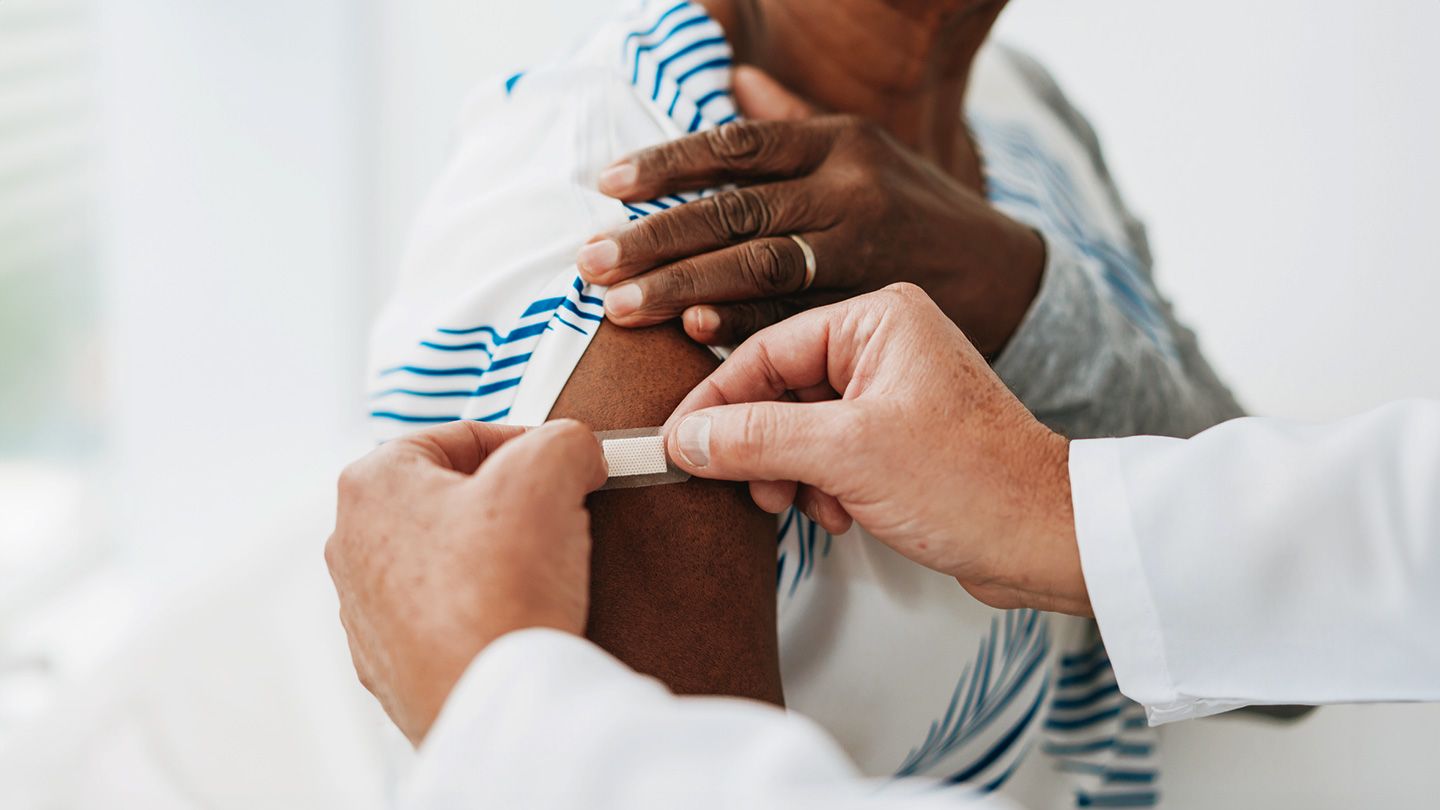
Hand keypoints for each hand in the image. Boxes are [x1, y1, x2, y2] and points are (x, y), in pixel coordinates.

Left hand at [325, 420, 606, 744]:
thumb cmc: (500, 589)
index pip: (460, 437)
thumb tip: (577, 453)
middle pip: (450, 498)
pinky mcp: (390, 664)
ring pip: (446, 557)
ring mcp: (365, 611)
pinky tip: (518, 618)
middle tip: (555, 518)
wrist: (491, 703)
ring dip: (496, 557)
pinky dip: (483, 610)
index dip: (526, 444)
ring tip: (542, 573)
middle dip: (508, 503)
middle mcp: (351, 545)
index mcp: (371, 484)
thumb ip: (565, 439)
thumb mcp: (549, 470)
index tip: (564, 467)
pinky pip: (445, 616)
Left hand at [578, 66, 1044, 355]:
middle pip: (736, 211)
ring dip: (683, 287)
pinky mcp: (871, 307)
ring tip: (620, 306)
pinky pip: (796, 318)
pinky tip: (694, 333)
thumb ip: (793, 120)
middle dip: (656, 238)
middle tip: (591, 262)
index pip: (738, 146)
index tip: (607, 184)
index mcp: (840, 143)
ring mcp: (863, 251)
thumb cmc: (916, 208)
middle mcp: (849, 191)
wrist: (1005, 276)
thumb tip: (731, 78)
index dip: (667, 164)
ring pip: (759, 267)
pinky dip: (744, 327)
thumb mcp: (865, 149)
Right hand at [662, 284, 1087, 615]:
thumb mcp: (847, 455)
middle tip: (752, 487)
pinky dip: (821, 485)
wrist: (1047, 540)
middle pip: (779, 390)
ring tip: (809, 506)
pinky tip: (841, 515)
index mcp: (878, 320)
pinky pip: (829, 452)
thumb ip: (757, 439)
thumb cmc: (973, 482)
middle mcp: (885, 345)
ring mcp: (892, 391)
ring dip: (792, 473)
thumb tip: (687, 438)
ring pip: (800, 427)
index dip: (717, 403)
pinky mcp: (898, 435)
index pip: (765, 350)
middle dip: (762, 447)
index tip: (679, 442)